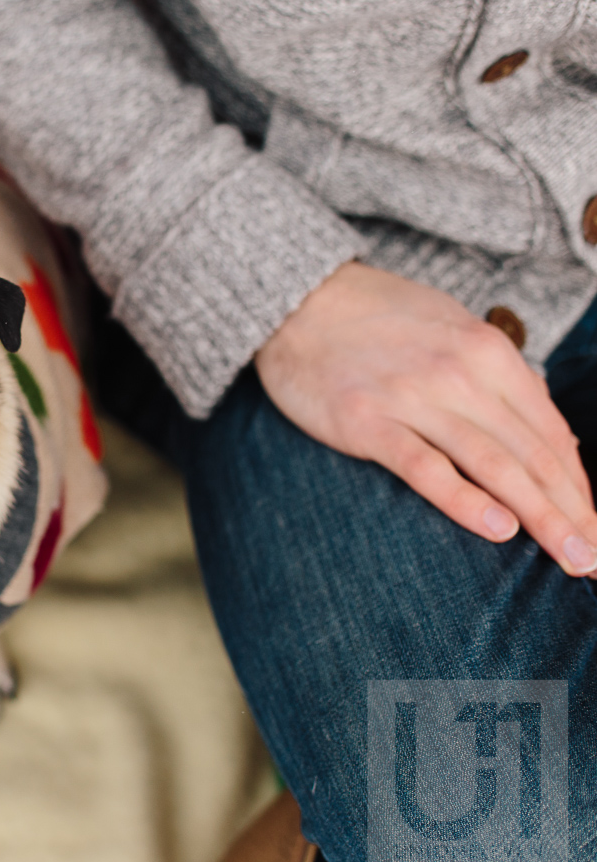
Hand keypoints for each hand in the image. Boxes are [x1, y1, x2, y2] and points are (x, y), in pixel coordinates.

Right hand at [256, 262, 596, 575]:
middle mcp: (460, 373)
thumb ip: (498, 377)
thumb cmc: (376, 317)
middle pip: (533, 456)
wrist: (295, 299)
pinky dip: (465, 500)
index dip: (580, 486)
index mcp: (488, 352)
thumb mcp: (452, 327)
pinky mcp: (365, 421)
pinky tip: (499, 530)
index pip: (551, 432)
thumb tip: (545, 429)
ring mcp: (412, 397)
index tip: (596, 527)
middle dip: (572, 513)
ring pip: (494, 465)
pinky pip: (425, 467)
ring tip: (573, 559)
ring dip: (541, 518)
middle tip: (596, 561)